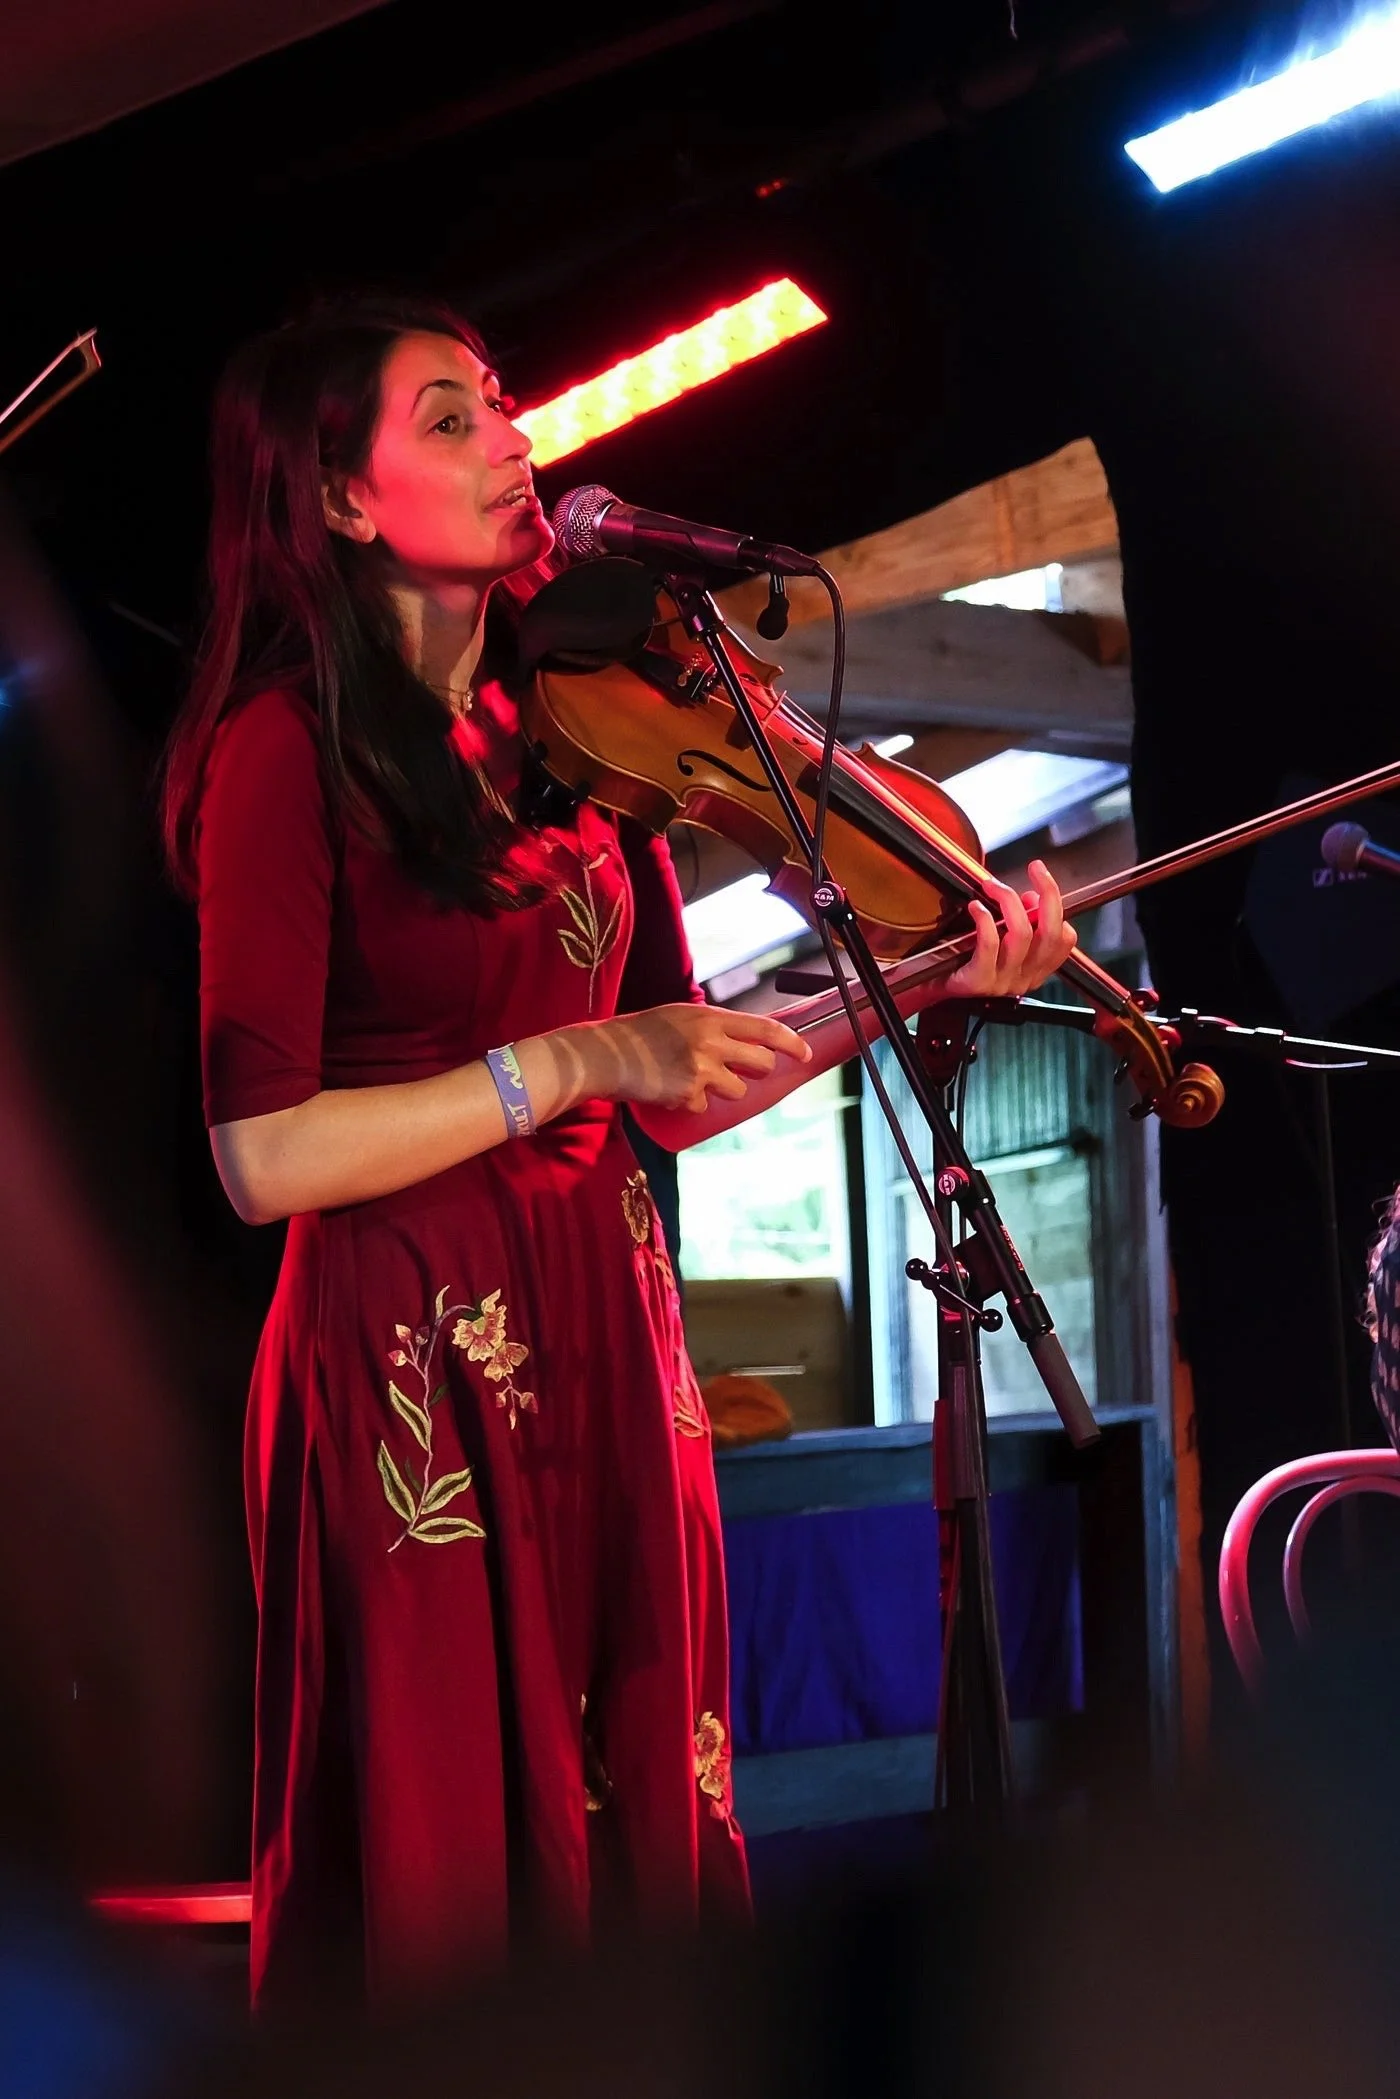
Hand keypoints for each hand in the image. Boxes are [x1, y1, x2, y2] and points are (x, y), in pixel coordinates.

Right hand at [593, 1002, 812, 1112]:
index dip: (791, 1042)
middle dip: (759, 1070)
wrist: (605, 1055)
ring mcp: (701, 1070)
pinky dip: (690, 1102)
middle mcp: (711, 1042)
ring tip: (693, 1078)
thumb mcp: (679, 1016)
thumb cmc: (638, 1033)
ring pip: (738, 1089)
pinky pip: (704, 1106)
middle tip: (744, 1070)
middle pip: (761, 1062)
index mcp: (710, 1018)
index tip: (805, 1053)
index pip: (766, 1029)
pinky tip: (669, 1089)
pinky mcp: (688, 1095)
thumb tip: (743, 1040)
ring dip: (722, 1089)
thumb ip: (711, 1026)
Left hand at [942, 860, 1077, 999]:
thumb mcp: (999, 942)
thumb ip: (1019, 923)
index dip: (1058, 909)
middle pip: (1050, 933)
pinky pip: (990, 944)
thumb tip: (1030, 898)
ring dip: (1008, 901)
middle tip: (1036, 869)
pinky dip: (985, 919)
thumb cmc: (963, 960)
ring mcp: (1003, 981)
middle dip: (1049, 894)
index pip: (1064, 940)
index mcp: (1034, 970)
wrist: (931, 986)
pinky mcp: (979, 980)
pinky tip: (976, 907)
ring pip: (1021, 934)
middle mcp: (1024, 977)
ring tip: (992, 885)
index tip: (1040, 887)